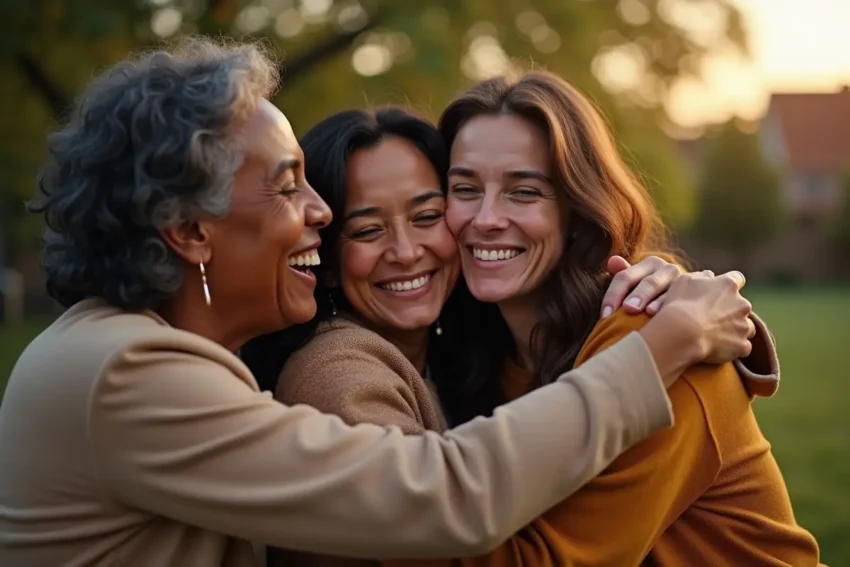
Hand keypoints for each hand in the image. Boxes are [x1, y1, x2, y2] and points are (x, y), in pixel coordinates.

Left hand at [601, 255, 683, 317]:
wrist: (688, 294)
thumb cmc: (652, 292)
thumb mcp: (637, 281)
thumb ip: (624, 273)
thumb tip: (612, 261)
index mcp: (648, 264)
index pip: (626, 277)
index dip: (613, 295)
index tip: (604, 315)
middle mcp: (666, 269)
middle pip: (648, 283)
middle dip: (638, 296)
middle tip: (628, 309)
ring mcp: (683, 282)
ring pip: (668, 291)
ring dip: (658, 302)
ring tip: (648, 312)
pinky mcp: (695, 296)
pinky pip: (683, 302)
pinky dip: (674, 309)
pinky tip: (668, 315)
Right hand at [638, 271, 755, 387]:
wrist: (681, 333)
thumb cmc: (679, 305)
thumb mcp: (684, 281)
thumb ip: (701, 276)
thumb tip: (709, 276)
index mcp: (728, 285)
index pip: (737, 279)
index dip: (728, 285)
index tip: (719, 293)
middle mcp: (742, 304)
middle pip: (741, 306)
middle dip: (730, 311)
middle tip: (711, 318)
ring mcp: (744, 326)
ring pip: (746, 327)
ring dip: (735, 329)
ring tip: (716, 335)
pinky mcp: (742, 345)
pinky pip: (742, 347)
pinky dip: (733, 348)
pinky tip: (719, 349)